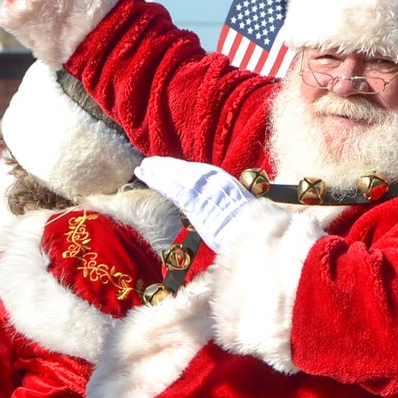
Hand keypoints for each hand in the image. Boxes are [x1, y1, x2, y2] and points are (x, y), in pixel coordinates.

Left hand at [135, 157, 253, 251]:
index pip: (197, 172)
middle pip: (184, 171)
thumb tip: (217, 211)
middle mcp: (213, 181)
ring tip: (143, 169)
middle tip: (148, 164)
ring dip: (157, 173)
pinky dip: (158, 181)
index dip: (179, 169)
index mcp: (224, 182)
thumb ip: (225, 205)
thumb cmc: (248, 228)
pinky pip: (173, 189)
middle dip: (165, 168)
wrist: (254, 233)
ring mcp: (205, 190)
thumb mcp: (239, 210)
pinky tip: (146, 176)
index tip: (167, 166)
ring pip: (176, 177)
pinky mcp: (196, 201)